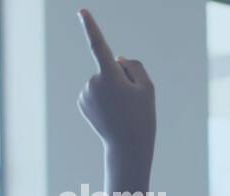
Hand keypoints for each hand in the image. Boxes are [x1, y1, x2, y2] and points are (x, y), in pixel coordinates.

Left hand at [76, 9, 155, 157]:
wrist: (127, 147)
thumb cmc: (142, 117)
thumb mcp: (148, 88)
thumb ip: (133, 66)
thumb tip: (116, 58)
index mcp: (110, 76)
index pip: (98, 46)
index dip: (90, 27)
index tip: (81, 12)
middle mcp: (93, 82)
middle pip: (110, 69)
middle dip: (121, 79)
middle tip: (131, 103)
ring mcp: (85, 93)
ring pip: (103, 80)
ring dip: (113, 91)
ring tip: (122, 111)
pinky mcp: (82, 102)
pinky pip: (96, 91)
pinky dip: (105, 99)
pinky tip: (111, 114)